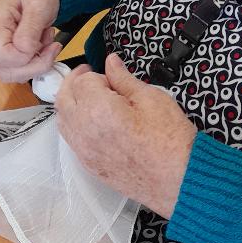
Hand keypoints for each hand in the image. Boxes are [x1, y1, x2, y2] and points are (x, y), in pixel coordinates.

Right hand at [0, 0, 61, 82]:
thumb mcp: (39, 4)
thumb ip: (30, 30)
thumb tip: (25, 51)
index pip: (1, 56)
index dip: (28, 54)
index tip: (44, 39)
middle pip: (6, 71)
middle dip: (35, 62)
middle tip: (48, 41)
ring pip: (10, 75)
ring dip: (34, 63)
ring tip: (41, 41)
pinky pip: (13, 71)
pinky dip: (29, 64)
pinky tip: (35, 47)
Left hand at [55, 53, 196, 218]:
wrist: (178, 179)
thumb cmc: (170, 140)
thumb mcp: (151, 97)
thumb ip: (124, 79)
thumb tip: (111, 63)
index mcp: (98, 110)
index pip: (82, 81)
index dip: (97, 73)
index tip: (111, 76)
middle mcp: (84, 131)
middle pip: (63, 97)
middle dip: (75, 82)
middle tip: (93, 76)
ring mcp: (84, 151)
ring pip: (62, 119)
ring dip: (72, 103)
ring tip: (92, 97)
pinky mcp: (89, 166)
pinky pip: (71, 139)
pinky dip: (75, 124)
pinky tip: (93, 120)